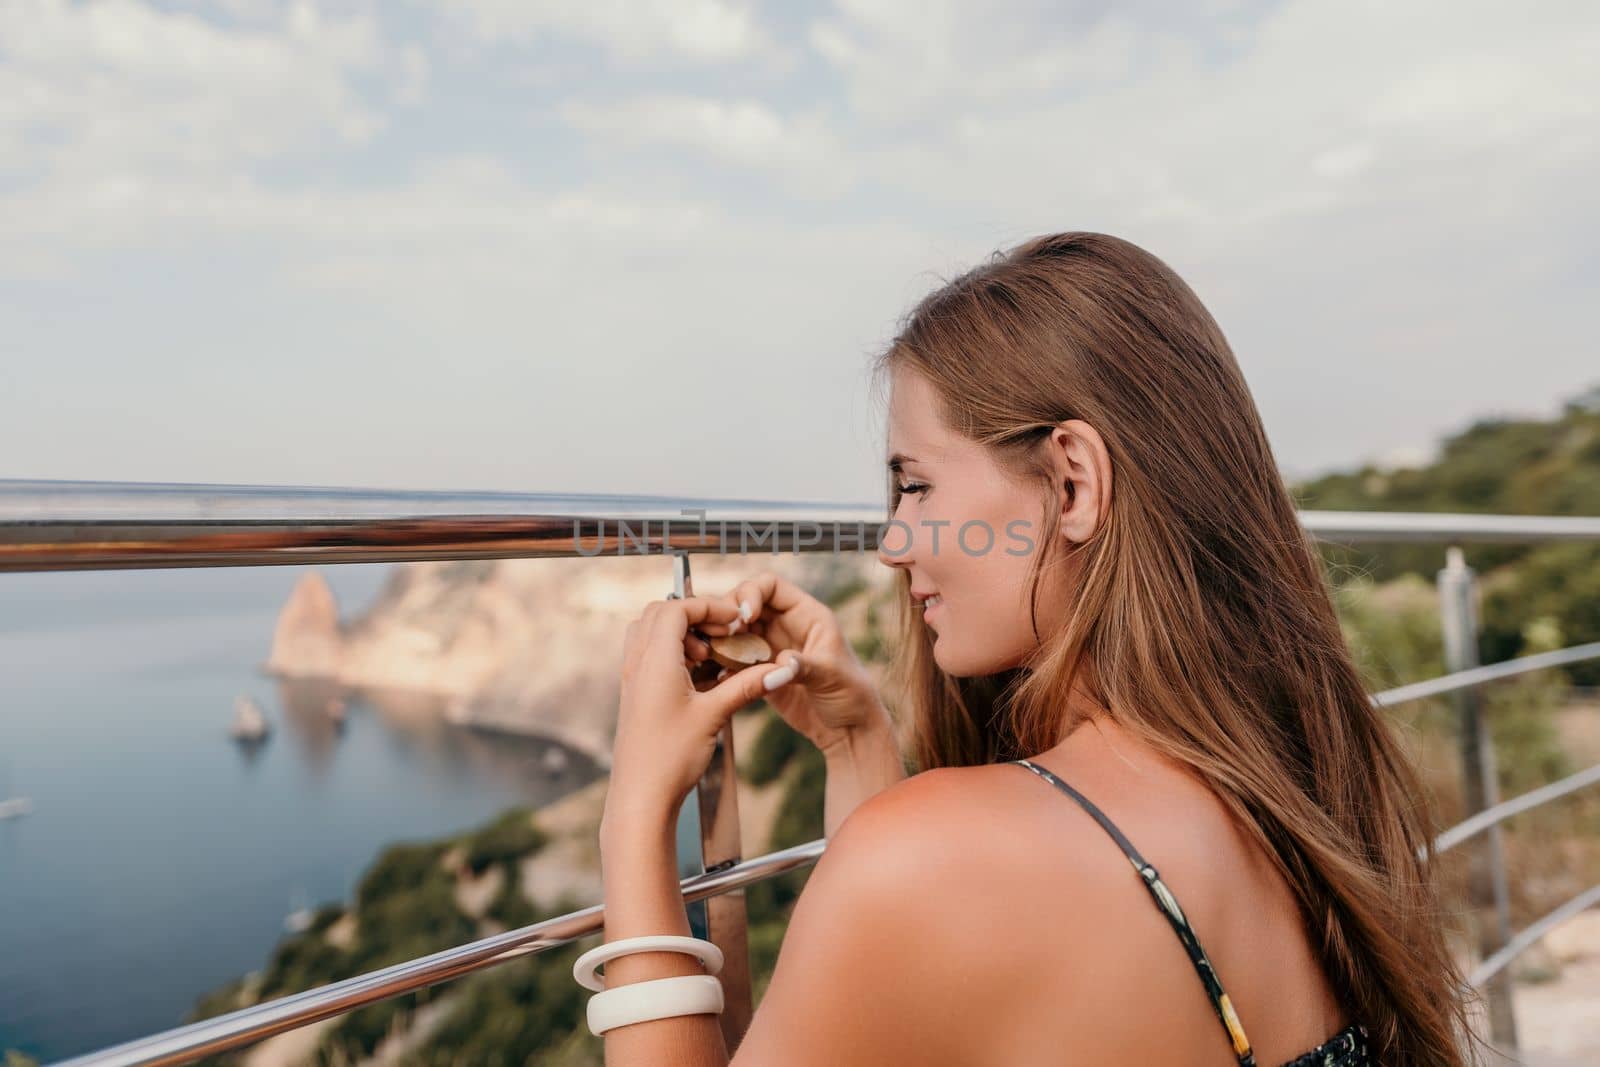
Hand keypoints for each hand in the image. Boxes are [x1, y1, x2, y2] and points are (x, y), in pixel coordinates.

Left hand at [604, 594, 797, 830]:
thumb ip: (746, 686)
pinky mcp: (636, 695)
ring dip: (683, 633)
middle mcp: (638, 664)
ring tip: (711, 654)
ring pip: (652, 633)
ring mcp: (633, 679)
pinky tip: (700, 676)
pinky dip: (675, 653)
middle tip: (725, 631)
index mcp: (654, 661)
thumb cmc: (670, 759)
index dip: (709, 606)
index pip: (677, 608)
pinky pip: (651, 656)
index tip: (735, 619)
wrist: (641, 798)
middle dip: (696, 614)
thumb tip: (778, 668)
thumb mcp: (714, 716)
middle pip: (661, 613)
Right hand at [683, 570, 886, 754]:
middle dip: (728, 614)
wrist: (846, 731)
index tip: (742, 617)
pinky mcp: (759, 672)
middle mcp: (785, 626)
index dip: (752, 593)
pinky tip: (716, 673)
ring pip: (735, 631)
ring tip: (711, 652)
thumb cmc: (851, 696)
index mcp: (806, 615)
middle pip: (745, 604)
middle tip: (720, 635)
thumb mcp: (832, 676)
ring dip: (720, 638)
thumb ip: (805, 665)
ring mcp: (770, 648)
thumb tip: (782, 660)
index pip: (771, 586)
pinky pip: (733, 659)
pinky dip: (722, 663)